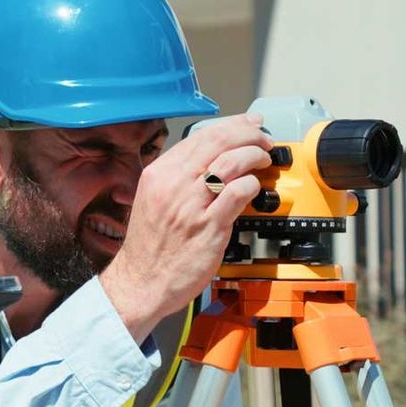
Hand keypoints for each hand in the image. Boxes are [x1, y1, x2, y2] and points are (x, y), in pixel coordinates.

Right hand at [100, 114, 273, 340]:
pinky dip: (252, 184)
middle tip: (263, 138)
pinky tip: (255, 187)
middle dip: (248, 133)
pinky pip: (238, 193)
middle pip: (218, 142)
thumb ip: (179, 177)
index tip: (248, 124)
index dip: (232, 125)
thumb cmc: (150, 246)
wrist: (141, 282)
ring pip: (231, 162)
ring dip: (255, 155)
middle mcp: (173, 185)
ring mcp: (191, 205)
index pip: (201, 135)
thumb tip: (211, 159)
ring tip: (264, 160)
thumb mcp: (154, 198)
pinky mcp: (209, 227)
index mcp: (159, 173)